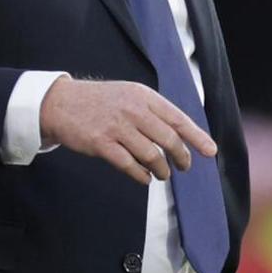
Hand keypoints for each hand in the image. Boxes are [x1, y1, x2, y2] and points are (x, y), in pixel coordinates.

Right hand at [40, 77, 216, 186]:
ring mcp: (117, 127)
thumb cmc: (100, 102)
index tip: (210, 151)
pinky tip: (144, 177)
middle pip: (169, 140)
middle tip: (183, 167)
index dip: (197, 137)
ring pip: (152, 155)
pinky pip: (130, 166)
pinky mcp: (102, 144)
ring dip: (162, 170)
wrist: (61, 103)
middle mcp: (133, 110)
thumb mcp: (129, 95)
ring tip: (162, 174)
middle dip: (181, 157)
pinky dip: (141, 175)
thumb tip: (180, 134)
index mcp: (143, 96)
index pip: (178, 118)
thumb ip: (152, 111)